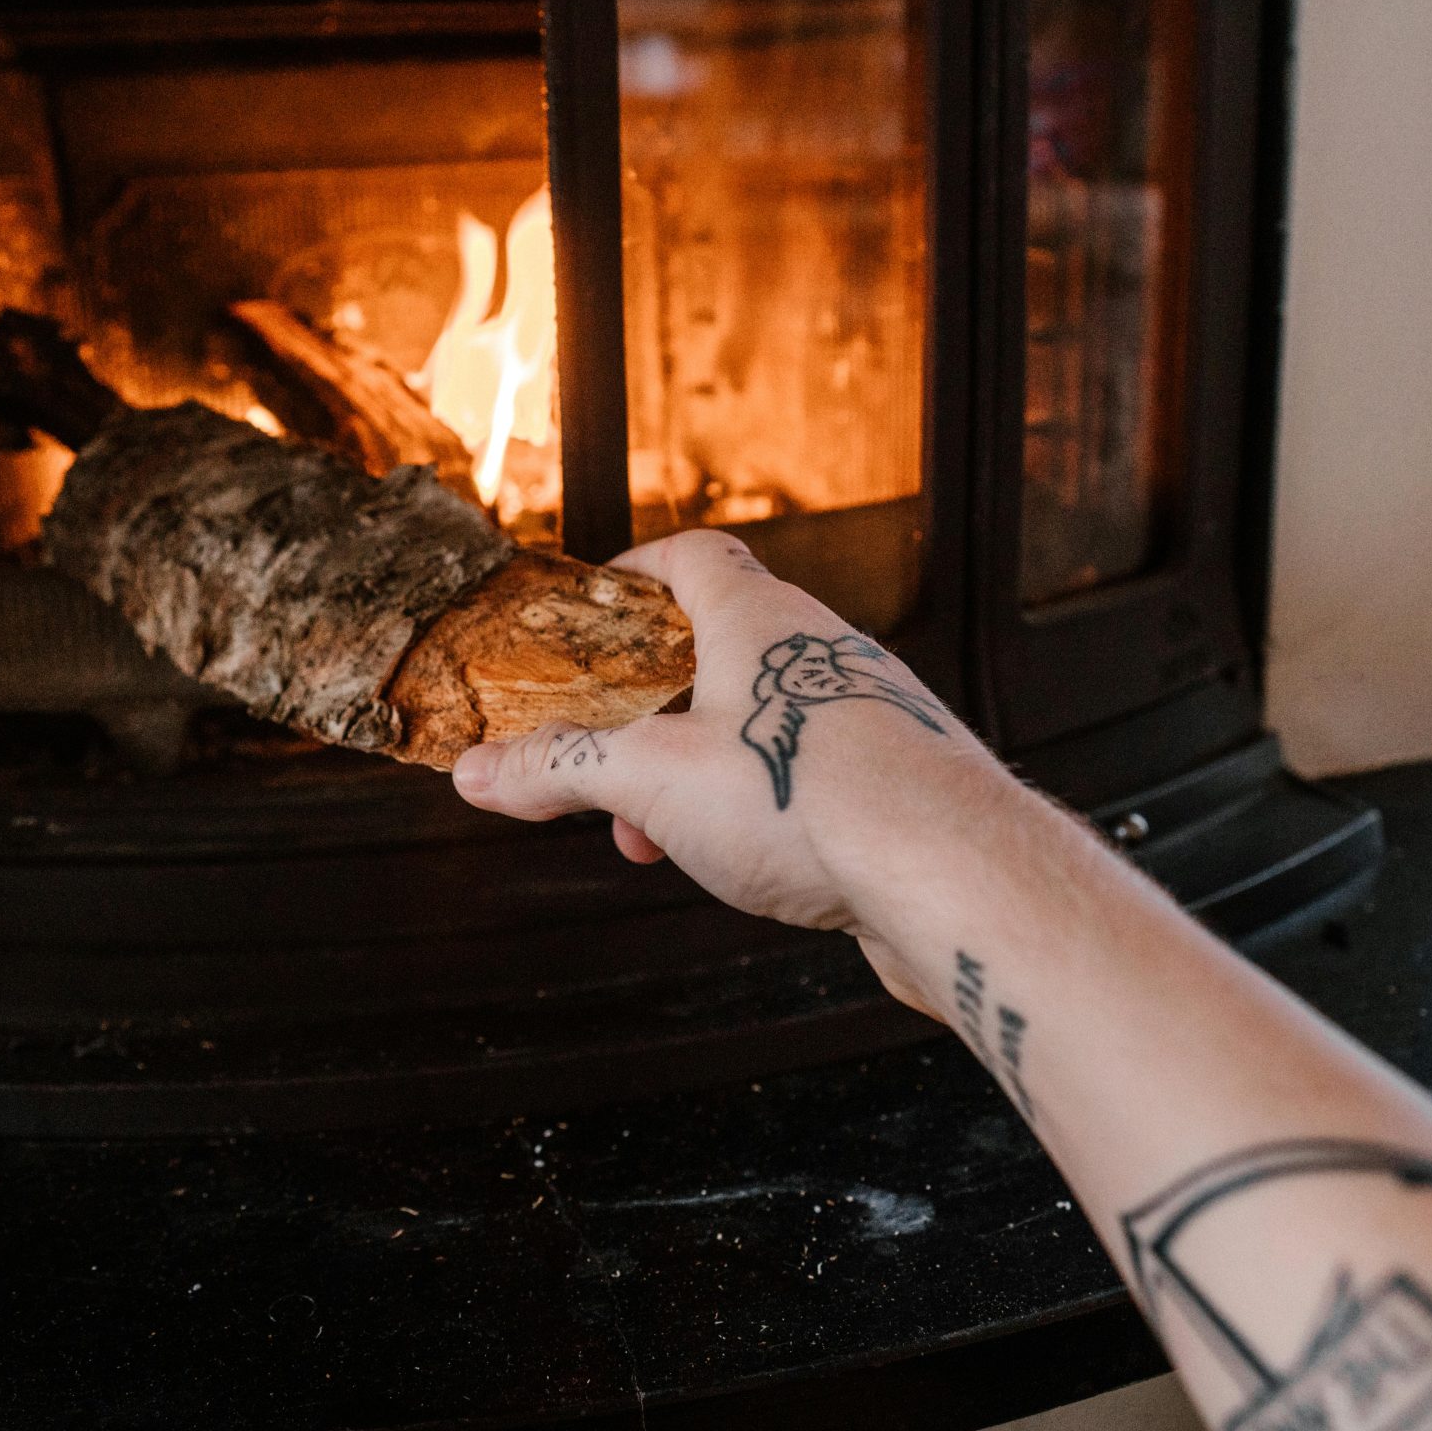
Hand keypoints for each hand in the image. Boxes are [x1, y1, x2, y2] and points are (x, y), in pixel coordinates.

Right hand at [449, 530, 1034, 1014]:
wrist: (953, 873)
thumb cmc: (812, 799)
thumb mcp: (651, 782)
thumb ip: (560, 769)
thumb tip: (478, 771)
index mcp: (760, 619)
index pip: (693, 557)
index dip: (635, 573)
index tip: (591, 611)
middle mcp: (822, 651)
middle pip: (720, 649)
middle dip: (649, 710)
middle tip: (605, 764)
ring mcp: (868, 715)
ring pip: (762, 723)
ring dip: (697, 772)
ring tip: (658, 841)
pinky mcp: (898, 782)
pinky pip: (810, 775)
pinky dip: (758, 809)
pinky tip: (744, 867)